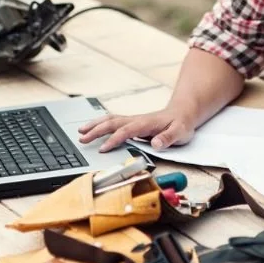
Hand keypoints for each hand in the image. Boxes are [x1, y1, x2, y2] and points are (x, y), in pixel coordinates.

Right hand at [77, 108, 194, 152]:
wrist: (183, 113)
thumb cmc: (181, 124)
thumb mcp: (180, 132)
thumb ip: (168, 138)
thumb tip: (155, 143)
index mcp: (145, 123)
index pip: (126, 131)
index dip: (114, 140)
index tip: (103, 149)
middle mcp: (136, 120)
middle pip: (112, 123)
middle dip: (96, 130)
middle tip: (82, 139)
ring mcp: (133, 120)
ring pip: (110, 120)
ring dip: (94, 125)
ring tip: (81, 131)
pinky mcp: (131, 123)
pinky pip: (112, 121)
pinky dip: (100, 123)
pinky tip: (92, 128)